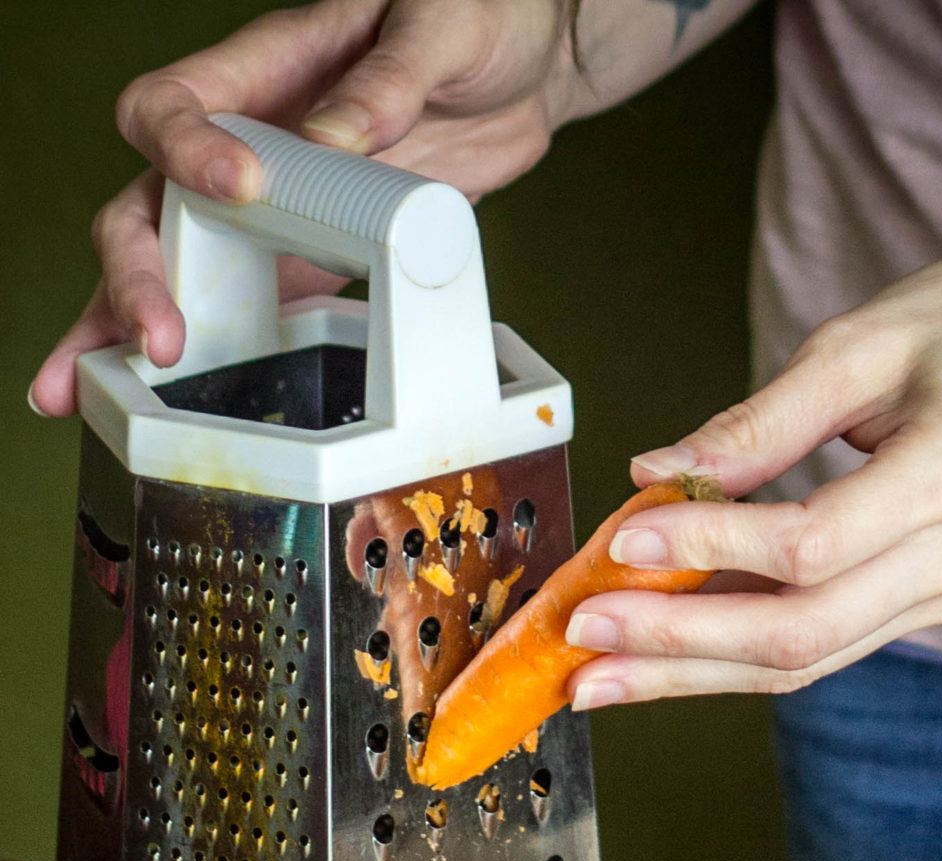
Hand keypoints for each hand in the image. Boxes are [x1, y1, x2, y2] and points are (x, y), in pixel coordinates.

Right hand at [31, 0, 573, 415]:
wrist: (519, 68)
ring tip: (86, 393)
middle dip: (140, 273)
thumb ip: (387, 82)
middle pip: (150, 205)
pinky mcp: (306, 260)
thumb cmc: (471, 17)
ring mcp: (266, 211)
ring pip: (173, 269)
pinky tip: (152, 403)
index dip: (188, 148)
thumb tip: (332, 142)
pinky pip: (242, 309)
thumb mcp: (439, 25)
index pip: (178, 105)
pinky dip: (202, 359)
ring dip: (124, 327)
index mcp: (262, 72)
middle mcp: (244, 144)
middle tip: (158, 336)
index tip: (238, 190)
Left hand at [565, 210, 941, 708]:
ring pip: (802, 661)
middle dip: (679, 642)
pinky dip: (729, 657)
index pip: (813, 544)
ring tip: (596, 676)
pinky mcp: (917, 608)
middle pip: (801, 631)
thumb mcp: (860, 342)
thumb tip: (657, 475)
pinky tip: (659, 657)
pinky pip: (815, 650)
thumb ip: (757, 422)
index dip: (711, 550)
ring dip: (689, 672)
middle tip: (582, 638)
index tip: (625, 539)